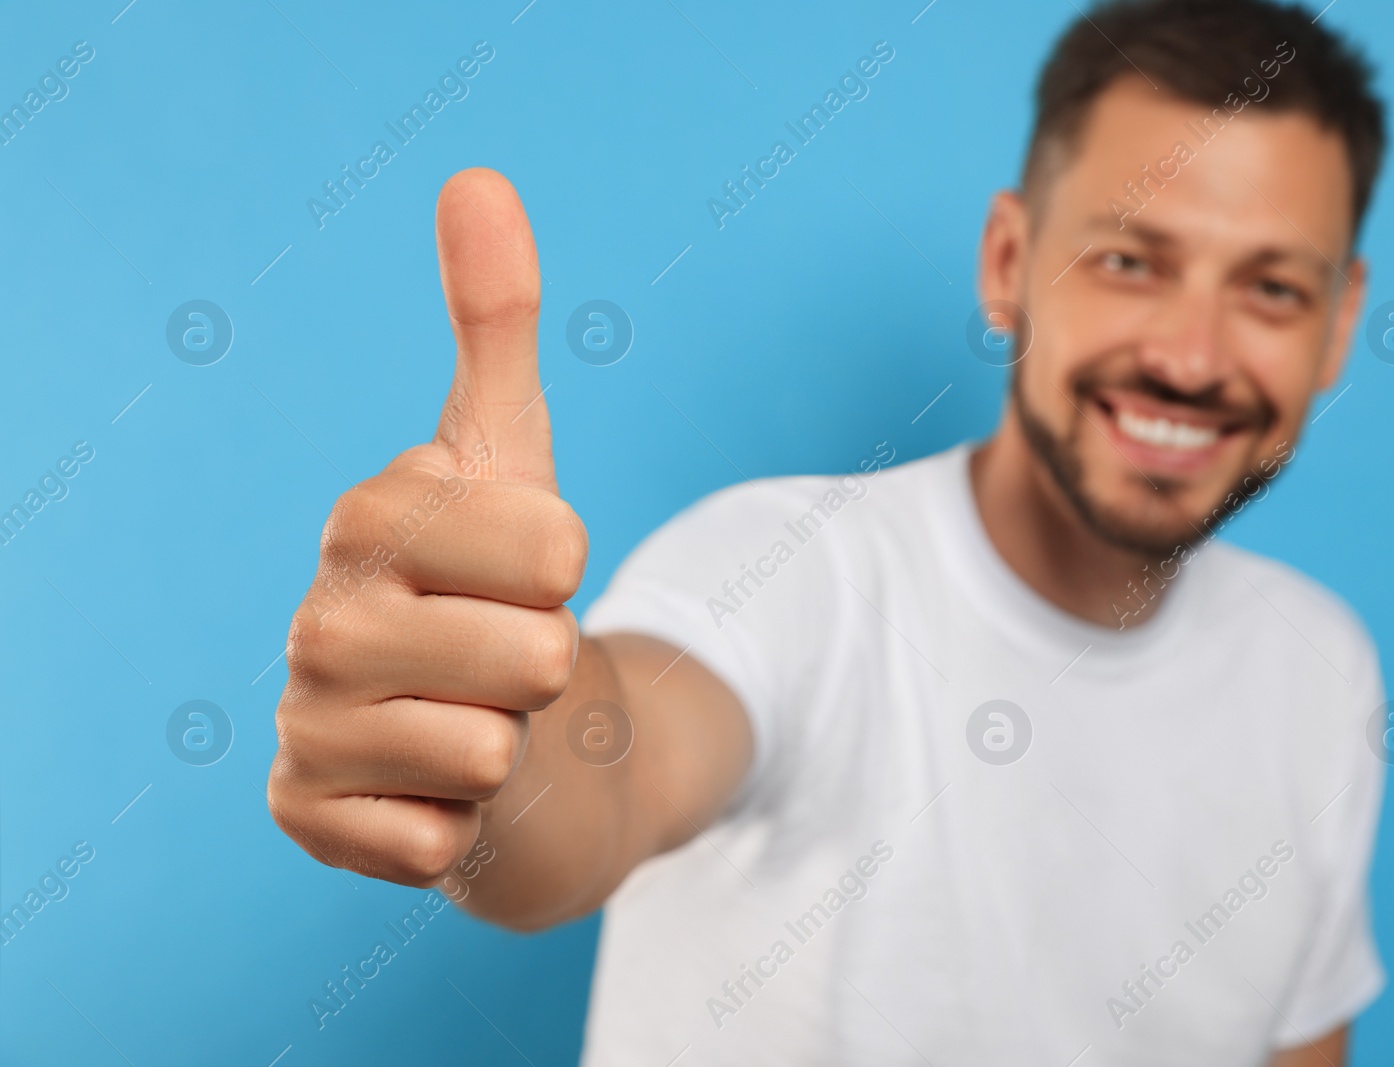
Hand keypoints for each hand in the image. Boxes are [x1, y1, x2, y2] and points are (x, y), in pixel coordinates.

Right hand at [267, 168, 586, 887]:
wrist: (489, 732)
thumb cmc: (503, 589)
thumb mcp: (512, 458)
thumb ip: (495, 323)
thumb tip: (476, 178)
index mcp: (371, 514)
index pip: (555, 546)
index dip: (570, 574)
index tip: (526, 576)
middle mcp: (315, 616)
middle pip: (535, 656)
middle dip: (547, 669)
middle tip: (502, 662)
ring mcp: (303, 721)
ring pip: (492, 751)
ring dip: (508, 747)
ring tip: (467, 719)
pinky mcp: (304, 818)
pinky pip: (436, 839)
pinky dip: (460, 824)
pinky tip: (429, 791)